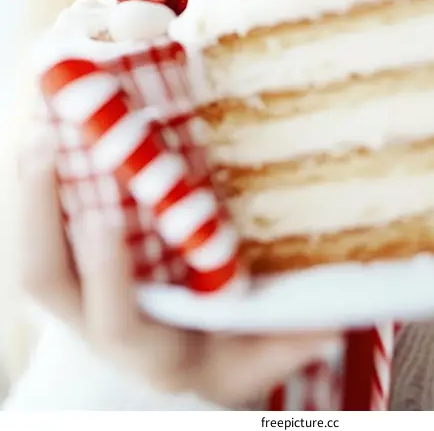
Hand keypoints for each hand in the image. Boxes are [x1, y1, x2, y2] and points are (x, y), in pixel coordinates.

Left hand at [18, 137, 339, 407]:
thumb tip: (330, 323)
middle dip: (36, 216)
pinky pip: (31, 228)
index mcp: (146, 348)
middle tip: (44, 149)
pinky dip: (30, 185)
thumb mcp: (248, 364)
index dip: (107, 275)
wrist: (152, 374)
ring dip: (26, 195)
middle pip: (43, 281)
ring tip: (36, 133)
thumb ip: (284, 347)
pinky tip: (39, 132)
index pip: (116, 321)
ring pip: (30, 254)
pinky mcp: (62, 265)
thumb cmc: (208, 358)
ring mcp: (71, 297)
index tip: (104, 220)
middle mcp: (95, 324)